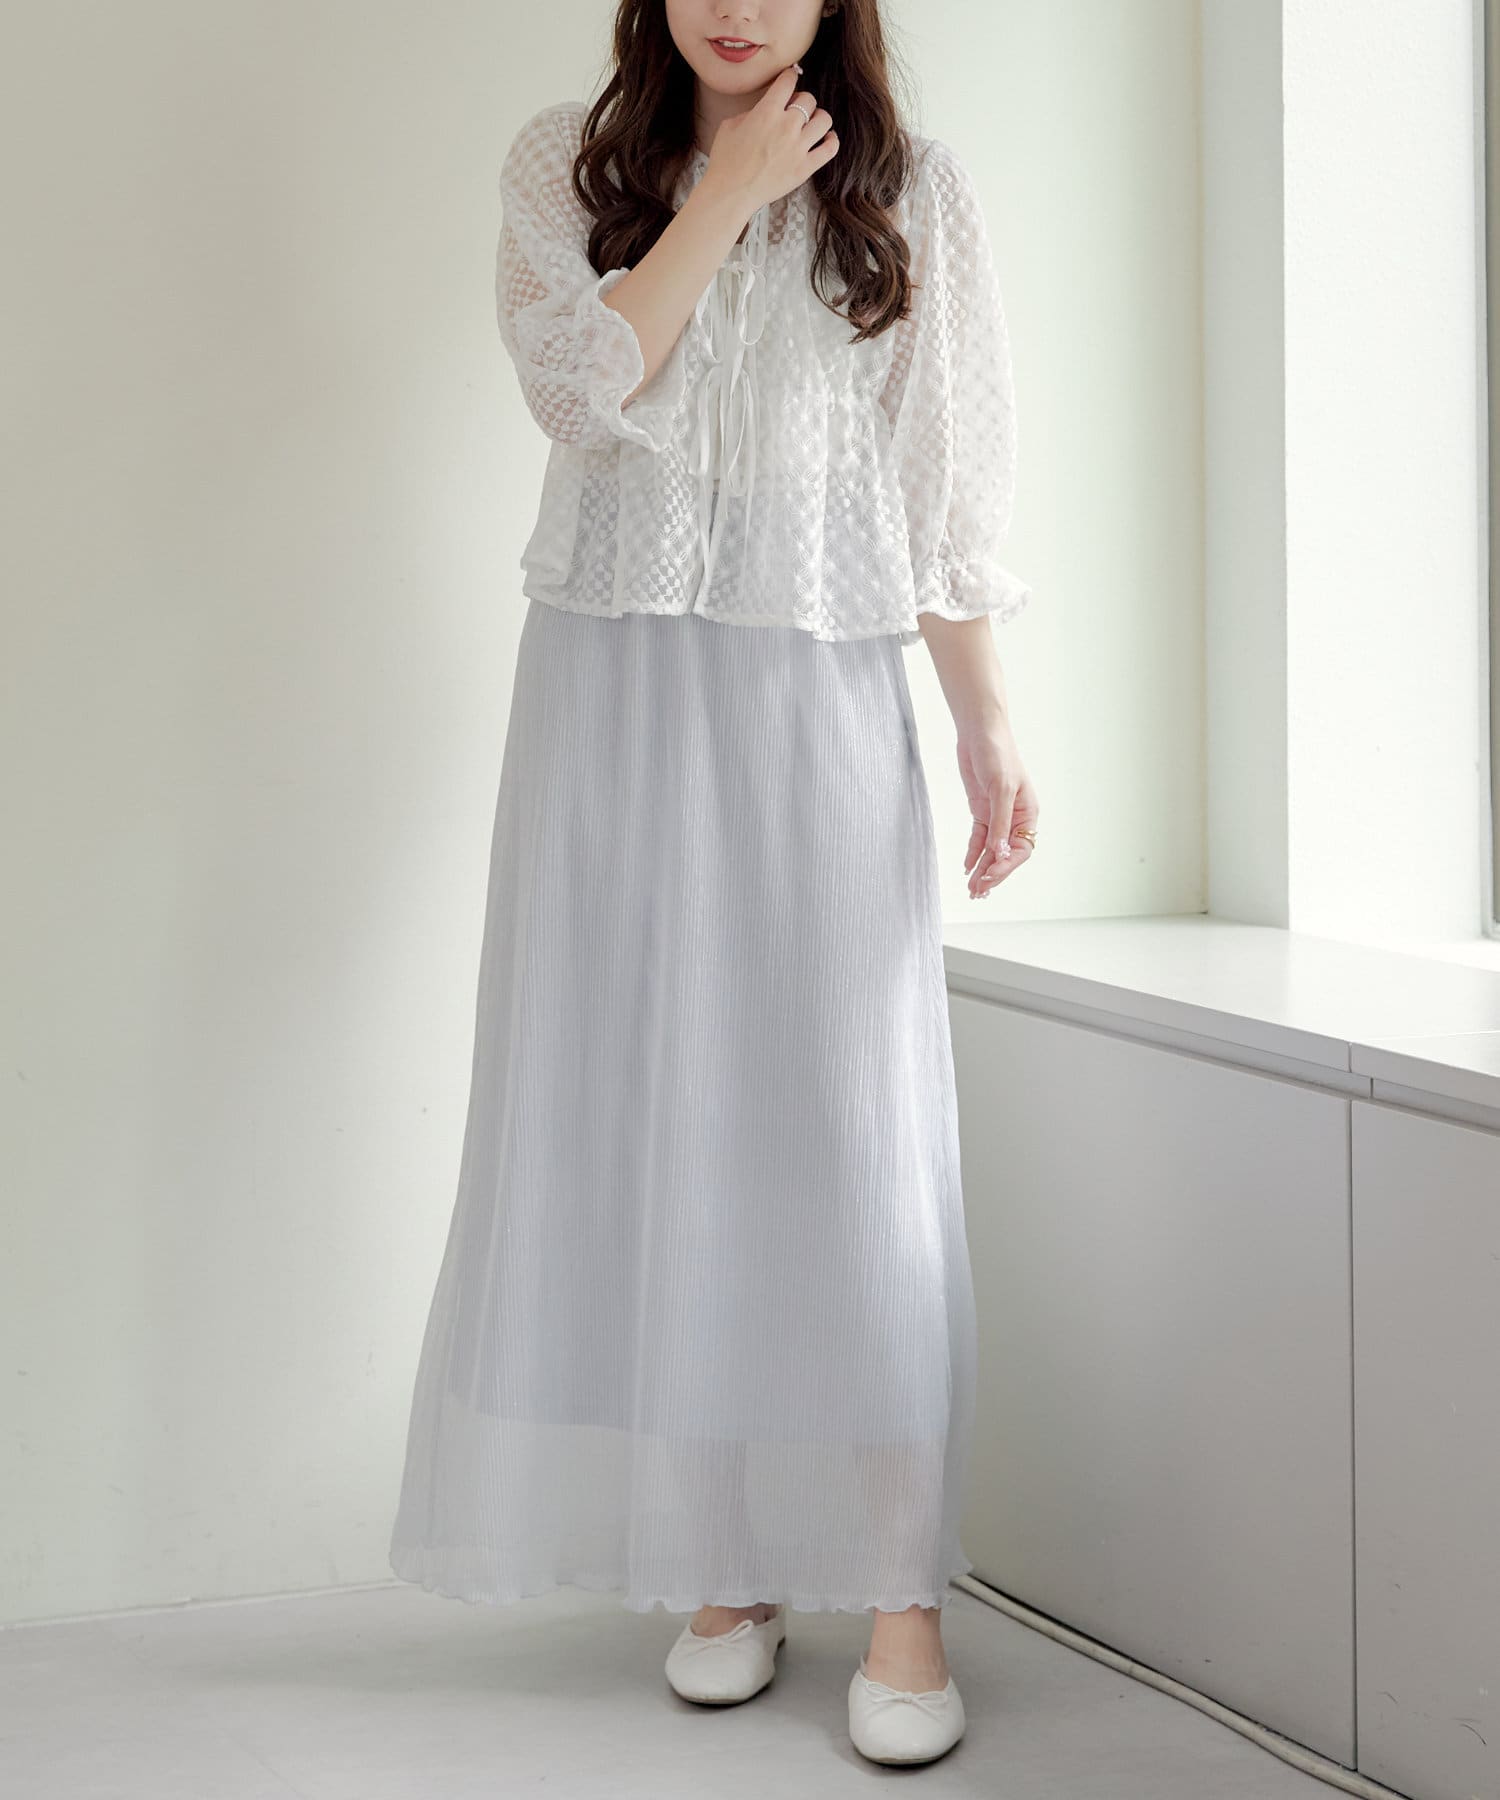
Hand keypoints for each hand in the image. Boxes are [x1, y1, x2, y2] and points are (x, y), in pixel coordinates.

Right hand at [701, 63, 838, 213]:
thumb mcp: (731, 125)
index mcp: (767, 111)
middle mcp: (786, 126)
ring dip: (818, 118)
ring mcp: (798, 148)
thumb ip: (753, 111)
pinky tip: (825, 139)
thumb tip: (766, 108)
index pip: (789, 80)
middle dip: (802, 101)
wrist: (730, 193)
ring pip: (824, 120)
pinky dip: (831, 141)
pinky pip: (830, 148)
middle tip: (795, 110)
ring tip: (811, 124)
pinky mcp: (805, 168)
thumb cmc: (726, 161)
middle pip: (809, 99)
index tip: (791, 78)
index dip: (791, 76)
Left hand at [959, 717, 1037, 897]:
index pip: (1022, 849)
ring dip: (982, 869)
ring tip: (972, 889)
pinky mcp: (981, 810)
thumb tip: (1001, 852)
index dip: (1007, 865)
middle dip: (993, 873)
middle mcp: (1015, 817)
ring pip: (992, 850)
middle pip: (1007, 854)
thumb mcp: (1001, 788)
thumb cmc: (997, 754)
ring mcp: (997, 815)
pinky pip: (979, 838)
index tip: (990, 875)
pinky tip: (966, 868)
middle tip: (978, 891)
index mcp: (1028, 812)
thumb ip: (1000, 822)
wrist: (979, 732)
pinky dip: (973, 853)